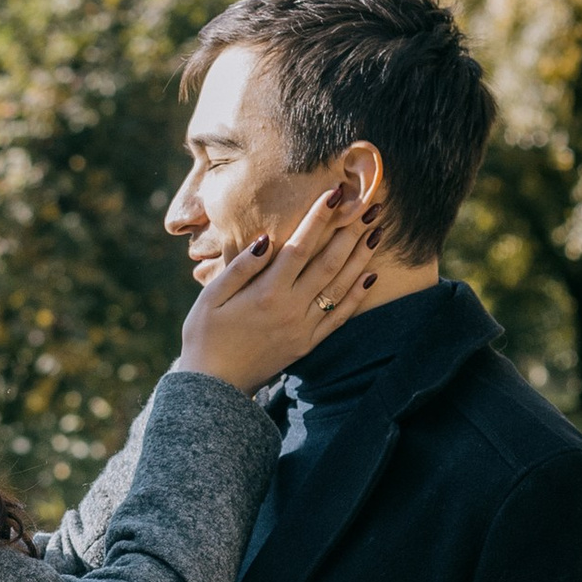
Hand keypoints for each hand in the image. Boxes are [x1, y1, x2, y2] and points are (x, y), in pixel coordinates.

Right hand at [176, 188, 381, 395]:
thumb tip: (267, 238)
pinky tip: (370, 276)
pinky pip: (339, 317)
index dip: (319, 219)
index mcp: (267, 293)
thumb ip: (241, 267)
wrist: (214, 387)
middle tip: (371, 206)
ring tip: (377, 233)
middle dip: (351, 232)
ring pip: (340, 287)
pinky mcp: (308, 344)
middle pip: (329, 263)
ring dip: (361, 258)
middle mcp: (291, 309)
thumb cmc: (204, 337)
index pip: (300, 247)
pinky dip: (357, 296)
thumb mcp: (211, 298)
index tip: (336, 194)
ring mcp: (303, 328)